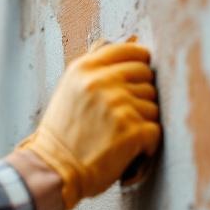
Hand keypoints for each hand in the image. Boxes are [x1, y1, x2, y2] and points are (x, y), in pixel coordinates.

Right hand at [16, 41, 161, 209]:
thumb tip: (131, 39)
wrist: (54, 169)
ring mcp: (118, 106)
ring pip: (153, 105)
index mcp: (84, 69)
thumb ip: (97, 65)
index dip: (139, 64)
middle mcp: (101, 83)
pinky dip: (146, 144)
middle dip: (140, 95)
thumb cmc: (63, 132)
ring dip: (142, 121)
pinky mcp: (132, 130)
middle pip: (147, 77)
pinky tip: (127, 149)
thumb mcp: (70, 89)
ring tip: (118, 134)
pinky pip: (155, 130)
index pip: (131, 52)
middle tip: (121, 115)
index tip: (137, 78)